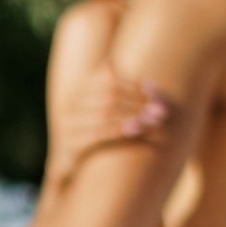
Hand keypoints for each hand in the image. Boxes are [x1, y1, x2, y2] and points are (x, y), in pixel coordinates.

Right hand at [47, 59, 174, 188]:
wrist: (64, 165)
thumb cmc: (84, 133)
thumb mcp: (91, 110)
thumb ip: (101, 87)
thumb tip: (110, 61)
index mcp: (76, 94)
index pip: (108, 83)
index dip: (133, 87)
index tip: (155, 92)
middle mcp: (70, 107)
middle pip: (109, 98)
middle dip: (139, 102)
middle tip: (162, 109)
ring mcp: (69, 125)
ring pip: (106, 115)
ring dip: (135, 116)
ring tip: (156, 119)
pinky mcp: (71, 145)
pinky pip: (99, 134)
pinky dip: (121, 130)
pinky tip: (139, 130)